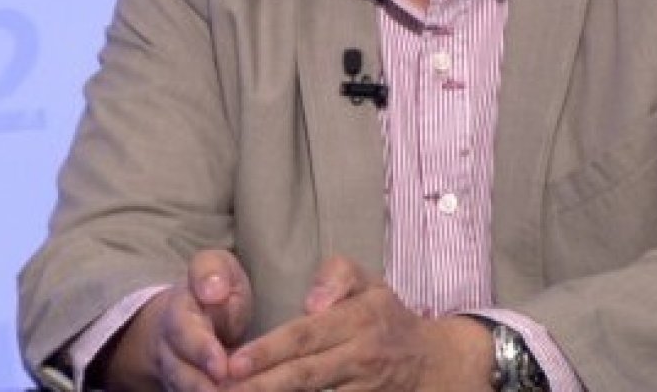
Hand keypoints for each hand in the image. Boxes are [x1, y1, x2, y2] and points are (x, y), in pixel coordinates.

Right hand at [101, 249, 253, 391]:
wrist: (195, 316)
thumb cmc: (214, 289)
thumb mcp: (214, 267)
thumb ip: (211, 272)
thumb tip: (212, 290)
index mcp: (178, 314)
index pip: (184, 333)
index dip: (201, 351)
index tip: (220, 366)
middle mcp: (172, 351)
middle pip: (179, 373)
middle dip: (200, 386)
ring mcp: (179, 376)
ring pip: (185, 390)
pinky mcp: (191, 388)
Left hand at [225, 256, 492, 391]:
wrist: (435, 363)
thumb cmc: (387, 317)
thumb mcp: (369, 282)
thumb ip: (337, 276)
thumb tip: (310, 302)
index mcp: (358, 319)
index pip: (305, 335)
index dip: (268, 351)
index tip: (233, 363)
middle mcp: (361, 356)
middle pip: (304, 375)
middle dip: (261, 386)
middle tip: (222, 390)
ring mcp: (364, 388)